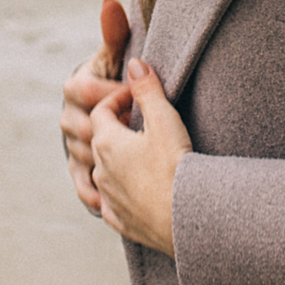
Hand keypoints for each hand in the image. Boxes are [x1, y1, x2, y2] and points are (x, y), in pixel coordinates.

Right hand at [60, 0, 130, 214]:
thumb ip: (114, 34)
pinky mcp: (79, 171)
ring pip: (78, 153)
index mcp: (76, 86)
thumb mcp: (117, 59)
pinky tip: (109, 200)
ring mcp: (71, 145)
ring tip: (130, 164)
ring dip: (100, 158)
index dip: (109, 93)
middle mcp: (68, 116)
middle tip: (138, 132)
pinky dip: (92, 192)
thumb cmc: (119, 81)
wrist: (114, 112)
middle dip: (106, 128)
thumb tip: (110, 0)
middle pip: (76, 124)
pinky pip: (80, 183)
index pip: (82, 88)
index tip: (136, 98)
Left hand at [90, 58, 191, 254]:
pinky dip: (120, 193)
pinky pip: (111, 203)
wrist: (185, 220)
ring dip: (118, 161)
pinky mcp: (119, 220)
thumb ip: (147, 90)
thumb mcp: (164, 120)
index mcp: (106, 142)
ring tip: (142, 155)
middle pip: (100, 140)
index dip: (118, 100)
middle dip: (118, 129)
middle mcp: (100, 170)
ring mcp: (108, 197)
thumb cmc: (175, 167)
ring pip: (104, 172)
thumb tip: (134, 64)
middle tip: (142, 123)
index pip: (101, 111)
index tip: (137, 98)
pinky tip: (136, 190)